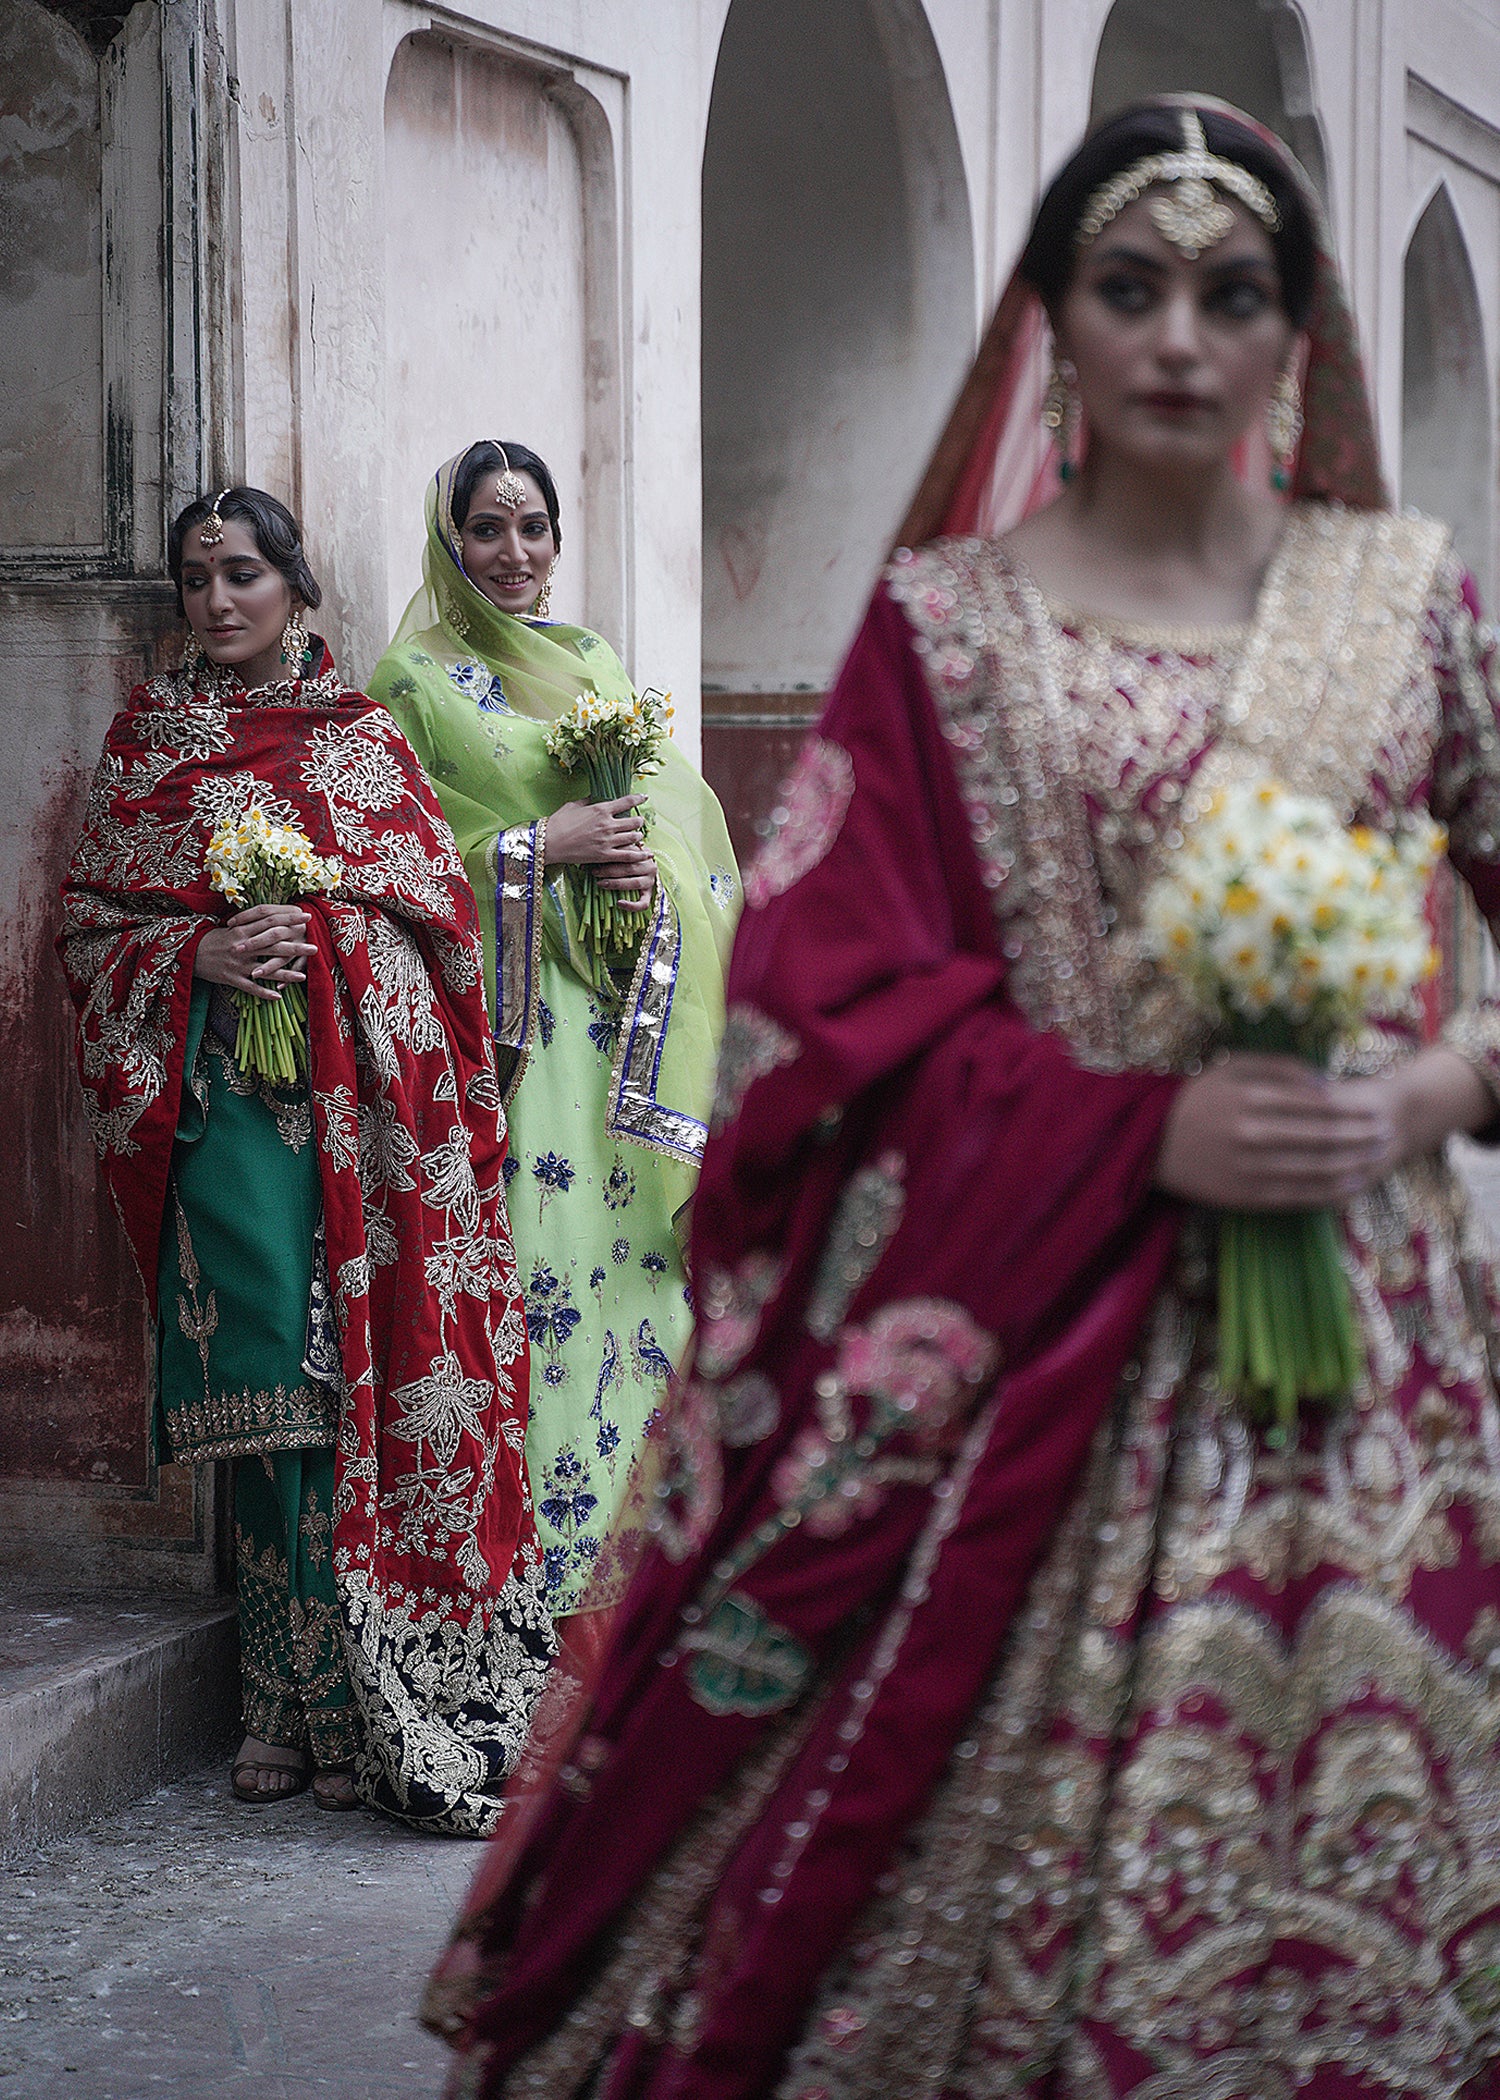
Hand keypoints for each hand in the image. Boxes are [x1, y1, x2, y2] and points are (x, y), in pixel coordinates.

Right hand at [194, 903, 315, 1002]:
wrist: (188, 953)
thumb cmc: (212, 940)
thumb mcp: (231, 929)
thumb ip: (251, 925)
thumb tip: (273, 919)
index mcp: (243, 930)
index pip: (270, 922)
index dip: (289, 919)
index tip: (306, 917)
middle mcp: (242, 946)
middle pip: (273, 945)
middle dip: (295, 947)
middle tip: (314, 947)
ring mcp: (237, 964)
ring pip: (265, 969)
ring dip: (285, 974)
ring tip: (302, 977)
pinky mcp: (231, 978)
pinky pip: (251, 988)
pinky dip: (264, 993)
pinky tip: (278, 997)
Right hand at [544, 794, 646, 867]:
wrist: (549, 842)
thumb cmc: (558, 822)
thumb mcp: (574, 805)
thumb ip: (588, 801)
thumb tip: (596, 797)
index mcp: (601, 809)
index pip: (626, 801)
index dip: (638, 798)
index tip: (644, 797)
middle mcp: (608, 824)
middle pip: (634, 821)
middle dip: (639, 821)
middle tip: (638, 822)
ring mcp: (608, 841)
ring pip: (634, 837)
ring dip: (638, 836)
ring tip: (637, 836)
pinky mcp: (605, 855)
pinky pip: (628, 856)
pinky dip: (638, 855)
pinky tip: (645, 854)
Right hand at [1153, 1048, 1492, 1209]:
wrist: (1148, 1143)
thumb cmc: (1194, 1100)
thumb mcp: (1229, 1068)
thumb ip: (1278, 1068)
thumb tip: (1324, 1082)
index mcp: (1251, 1098)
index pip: (1317, 1107)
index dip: (1353, 1112)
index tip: (1376, 1113)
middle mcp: (1252, 1133)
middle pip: (1322, 1138)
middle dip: (1360, 1138)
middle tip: (1385, 1136)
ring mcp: (1248, 1168)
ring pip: (1314, 1169)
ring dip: (1351, 1165)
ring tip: (1375, 1161)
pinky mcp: (1243, 1196)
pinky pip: (1295, 1196)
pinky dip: (1326, 1193)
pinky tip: (1347, 1187)